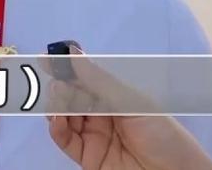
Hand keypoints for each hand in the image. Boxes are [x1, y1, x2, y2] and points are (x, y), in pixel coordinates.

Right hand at [47, 44, 211, 169]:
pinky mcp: (88, 158)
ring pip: (65, 118)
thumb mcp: (134, 103)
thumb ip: (100, 81)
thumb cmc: (163, 135)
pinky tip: (57, 120)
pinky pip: (66, 141)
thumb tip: (73, 52)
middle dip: (61, 88)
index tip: (48, 58)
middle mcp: (103, 116)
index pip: (87, 80)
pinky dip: (57, 129)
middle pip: (73, 98)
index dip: (68, 69)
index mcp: (116, 99)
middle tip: (56, 83)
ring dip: (57, 107)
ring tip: (57, 100)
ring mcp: (94, 137)